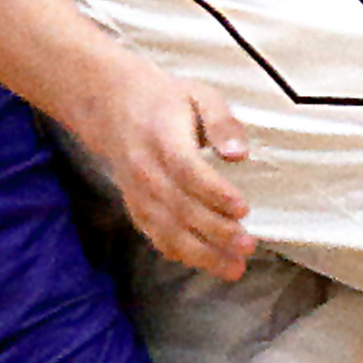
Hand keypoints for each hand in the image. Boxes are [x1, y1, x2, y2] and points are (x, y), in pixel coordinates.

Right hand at [83, 65, 255, 282]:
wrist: (114, 108)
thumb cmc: (166, 102)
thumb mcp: (199, 95)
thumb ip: (222, 122)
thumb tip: (239, 153)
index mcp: (163, 137)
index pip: (187, 170)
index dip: (214, 193)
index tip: (243, 209)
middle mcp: (146, 170)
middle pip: (180, 208)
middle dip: (216, 232)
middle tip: (248, 246)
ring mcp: (138, 193)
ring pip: (168, 231)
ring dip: (202, 254)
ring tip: (234, 267)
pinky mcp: (136, 208)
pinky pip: (157, 237)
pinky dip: (182, 254)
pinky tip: (208, 263)